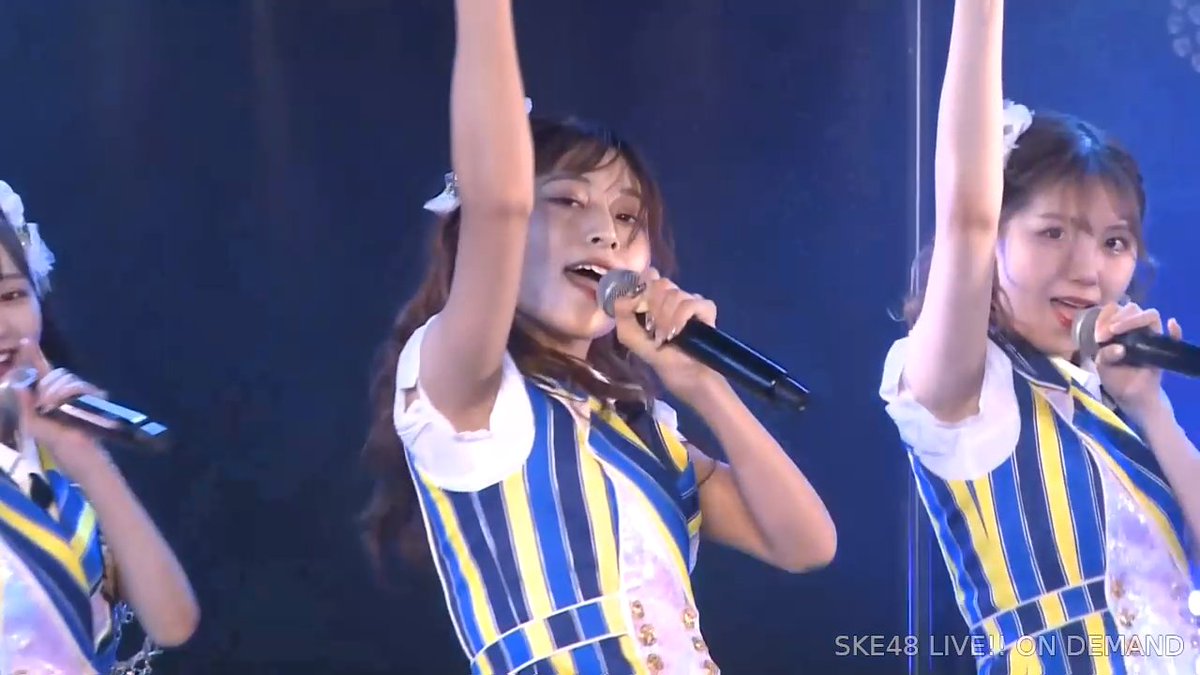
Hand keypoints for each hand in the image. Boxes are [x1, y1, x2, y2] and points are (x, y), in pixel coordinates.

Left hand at [8, 338, 111, 481]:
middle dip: (46, 385)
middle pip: (55, 374)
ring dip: (56, 391)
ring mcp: (80, 394)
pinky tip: (68, 404)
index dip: (35, 355)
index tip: (27, 341)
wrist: (84, 458)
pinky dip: (71, 393)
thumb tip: (19, 385)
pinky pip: (80, 386)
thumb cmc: (60, 447)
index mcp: (48, 397)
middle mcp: (64, 392)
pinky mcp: (94, 398)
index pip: (42, 370)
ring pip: (66, 379)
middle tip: (43, 404)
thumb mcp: (34, 427)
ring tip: (53, 409)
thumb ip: (25, 406)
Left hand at [610, 268, 723, 400]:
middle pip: (661, 283)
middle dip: (653, 307)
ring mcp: (691, 301)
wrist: (685, 376)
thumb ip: (622, 313)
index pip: (649, 275)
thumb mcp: (630, 337)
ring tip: (665, 338)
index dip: (643, 285)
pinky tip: (677, 333)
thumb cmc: (660, 357)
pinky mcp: (706, 310)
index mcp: (655, 299)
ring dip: (665, 319)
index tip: (639, 305)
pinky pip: (691, 303)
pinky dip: (681, 318)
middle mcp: (674, 296)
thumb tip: (627, 295)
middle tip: (653, 328)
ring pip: (675, 294)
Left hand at [1092, 302, 1181, 422]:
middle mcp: (1134, 329)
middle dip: (1118, 317)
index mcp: (1117, 329)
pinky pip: (1174, 337)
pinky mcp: (1163, 348)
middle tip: (1108, 333)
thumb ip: (1104, 355)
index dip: (1105, 316)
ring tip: (1118, 331)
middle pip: (1132, 308)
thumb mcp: (1102, 367)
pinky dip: (1175, 331)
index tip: (1100, 335)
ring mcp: (1150, 336)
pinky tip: (1171, 325)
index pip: (1114, 310)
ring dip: (1135, 319)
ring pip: (1150, 315)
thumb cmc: (1115, 379)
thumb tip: (1120, 348)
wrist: (1132, 396)